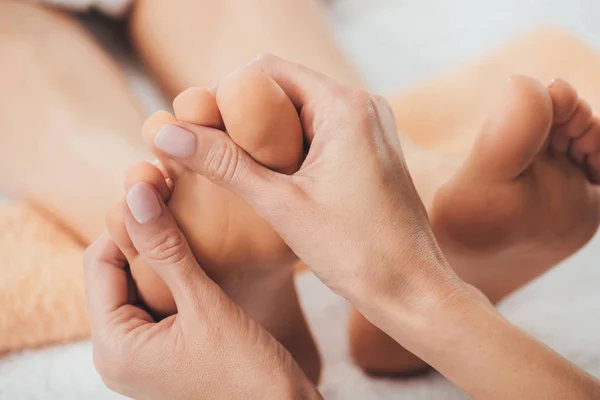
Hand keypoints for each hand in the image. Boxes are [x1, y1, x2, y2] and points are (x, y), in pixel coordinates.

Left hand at [83, 183, 318, 399]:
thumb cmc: (248, 372)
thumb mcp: (205, 304)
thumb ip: (166, 250)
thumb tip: (135, 194)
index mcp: (114, 348)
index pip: (98, 264)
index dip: (124, 224)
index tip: (156, 193)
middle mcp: (117, 357)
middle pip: (113, 276)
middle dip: (141, 241)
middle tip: (175, 207)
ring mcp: (140, 359)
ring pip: (134, 289)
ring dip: (157, 259)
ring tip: (188, 231)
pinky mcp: (162, 357)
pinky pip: (152, 307)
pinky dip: (169, 281)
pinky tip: (195, 264)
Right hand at [148, 54, 459, 307]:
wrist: (412, 289)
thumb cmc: (359, 252)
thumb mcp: (282, 205)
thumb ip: (223, 165)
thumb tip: (168, 136)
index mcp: (345, 106)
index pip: (266, 71)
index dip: (226, 94)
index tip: (202, 131)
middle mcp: (362, 106)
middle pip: (282, 89)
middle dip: (243, 118)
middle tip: (215, 155)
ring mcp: (369, 128)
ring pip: (299, 113)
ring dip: (265, 136)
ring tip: (241, 173)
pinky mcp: (369, 151)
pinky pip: (319, 133)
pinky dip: (290, 150)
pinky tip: (273, 181)